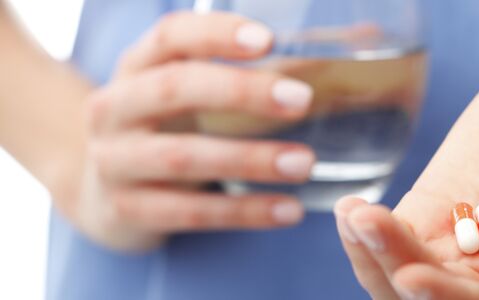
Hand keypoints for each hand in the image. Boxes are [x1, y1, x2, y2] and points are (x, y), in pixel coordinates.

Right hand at [65, 12, 316, 251]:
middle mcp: (115, 108)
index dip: (216, 34)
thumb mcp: (187, 95)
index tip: (268, 40)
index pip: (171, 36)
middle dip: (241, 91)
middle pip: (175, 88)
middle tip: (301, 100)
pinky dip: (244, 212)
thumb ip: (244, 74)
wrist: (99, 195)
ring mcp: (113, 161)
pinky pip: (190, 212)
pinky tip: (288, 210)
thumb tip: (341, 51)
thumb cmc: (164, 130)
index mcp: (136, 67)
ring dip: (249, 159)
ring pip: (183, 156)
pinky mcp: (125, 210)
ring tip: (304, 162)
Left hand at [335, 70, 478, 298]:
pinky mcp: (430, 216)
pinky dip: (368, 231)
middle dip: (399, 273)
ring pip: (406, 274)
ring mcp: (458, 250)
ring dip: (376, 256)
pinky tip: (351, 210)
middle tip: (372, 231)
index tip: (414, 278)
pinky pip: (393, 237)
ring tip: (357, 218)